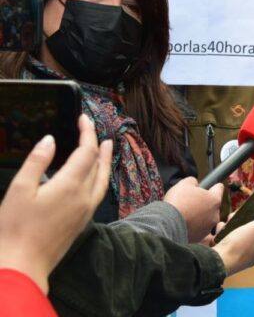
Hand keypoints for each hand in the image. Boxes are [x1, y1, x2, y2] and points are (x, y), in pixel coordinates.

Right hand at [0, 115, 112, 292]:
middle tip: (94, 130)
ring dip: (105, 160)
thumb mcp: (20, 189)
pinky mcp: (82, 222)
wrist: (22, 265)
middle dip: (98, 144)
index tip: (83, 118)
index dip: (87, 132)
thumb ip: (38, 162)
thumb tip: (50, 140)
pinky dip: (100, 177)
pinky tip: (95, 177)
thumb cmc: (15, 229)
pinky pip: (98, 193)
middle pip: (98, 163)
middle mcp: (84, 196)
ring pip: (103, 179)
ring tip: (107, 147)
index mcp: (70, 185)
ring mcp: (85, 210)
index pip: (87, 150)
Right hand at [163, 177, 223, 243]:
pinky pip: (198, 229)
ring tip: (185, 214)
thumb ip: (193, 181)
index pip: (219, 189)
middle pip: (212, 205)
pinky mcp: (200, 238)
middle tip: (190, 202)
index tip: (211, 186)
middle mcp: (215, 215)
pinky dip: (192, 226)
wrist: (167, 224)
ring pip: (205, 218)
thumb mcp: (185, 183)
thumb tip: (195, 184)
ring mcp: (208, 228)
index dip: (214, 186)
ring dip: (198, 216)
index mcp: (214, 200)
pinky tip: (183, 223)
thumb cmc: (177, 202)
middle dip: (203, 203)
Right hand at [212, 206, 253, 275]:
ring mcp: (240, 255)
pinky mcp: (228, 255)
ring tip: (225, 225)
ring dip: (230, 226)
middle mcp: (253, 253)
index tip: (253, 209)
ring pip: (238, 233)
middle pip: (252, 229)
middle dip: (242, 220)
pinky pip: (228, 240)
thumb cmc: (237, 246)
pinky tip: (218, 233)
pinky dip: (223, 234)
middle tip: (233, 216)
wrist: (215, 263)